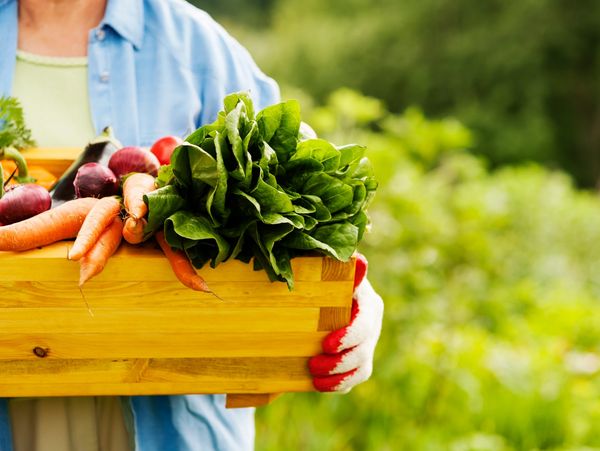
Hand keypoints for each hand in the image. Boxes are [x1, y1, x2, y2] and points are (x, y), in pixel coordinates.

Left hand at [308, 254, 383, 391]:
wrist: (312, 299)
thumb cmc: (317, 279)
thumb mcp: (323, 270)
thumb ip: (337, 267)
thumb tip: (359, 260)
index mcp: (365, 299)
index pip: (364, 320)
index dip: (348, 335)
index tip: (326, 345)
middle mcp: (371, 321)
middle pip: (364, 346)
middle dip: (340, 360)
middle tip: (313, 364)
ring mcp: (368, 341)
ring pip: (362, 365)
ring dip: (338, 374)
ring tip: (314, 376)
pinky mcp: (361, 359)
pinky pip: (357, 377)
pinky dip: (339, 383)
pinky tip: (320, 384)